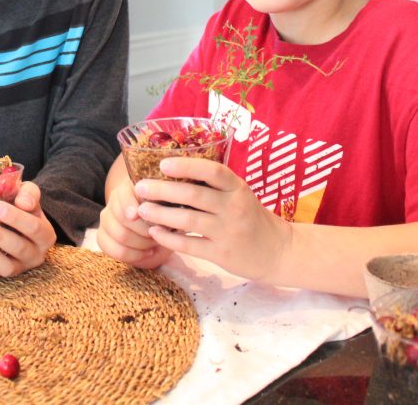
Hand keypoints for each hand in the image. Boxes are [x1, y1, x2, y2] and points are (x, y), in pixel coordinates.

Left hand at [0, 181, 56, 280]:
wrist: (15, 220)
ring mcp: (20, 267)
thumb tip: (23, 202)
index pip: (34, 228)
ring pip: (7, 268)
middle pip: (20, 249)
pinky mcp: (2, 275)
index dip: (15, 218)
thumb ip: (29, 193)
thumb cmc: (20, 204)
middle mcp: (36, 254)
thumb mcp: (27, 194)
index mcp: (45, 234)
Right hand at [97, 175, 171, 268]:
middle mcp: (114, 201)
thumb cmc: (167, 213)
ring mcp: (106, 219)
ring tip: (155, 243)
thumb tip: (164, 206)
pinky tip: (146, 253)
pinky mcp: (102, 236)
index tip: (137, 214)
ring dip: (141, 243)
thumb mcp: (170, 205)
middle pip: (121, 218)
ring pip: (119, 235)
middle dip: (144, 230)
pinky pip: (112, 249)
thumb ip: (166, 203)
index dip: (129, 205)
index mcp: (129, 188)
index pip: (122, 195)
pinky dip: (132, 255)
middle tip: (159, 234)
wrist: (160, 227)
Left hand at [133, 157, 291, 281]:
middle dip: (163, 190)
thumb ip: (215, 185)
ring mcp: (228, 232)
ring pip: (188, 220)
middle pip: (194, 195)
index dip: (187, 165)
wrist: (277, 251)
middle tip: (140, 187)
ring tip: (141, 209)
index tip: (163, 164)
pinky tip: (155, 231)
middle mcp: (234, 207)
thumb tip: (175, 172)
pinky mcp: (221, 254)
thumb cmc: (251, 217)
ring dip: (161, 213)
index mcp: (238, 188)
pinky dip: (169, 238)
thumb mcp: (240, 194)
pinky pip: (190, 244)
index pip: (213, 171)